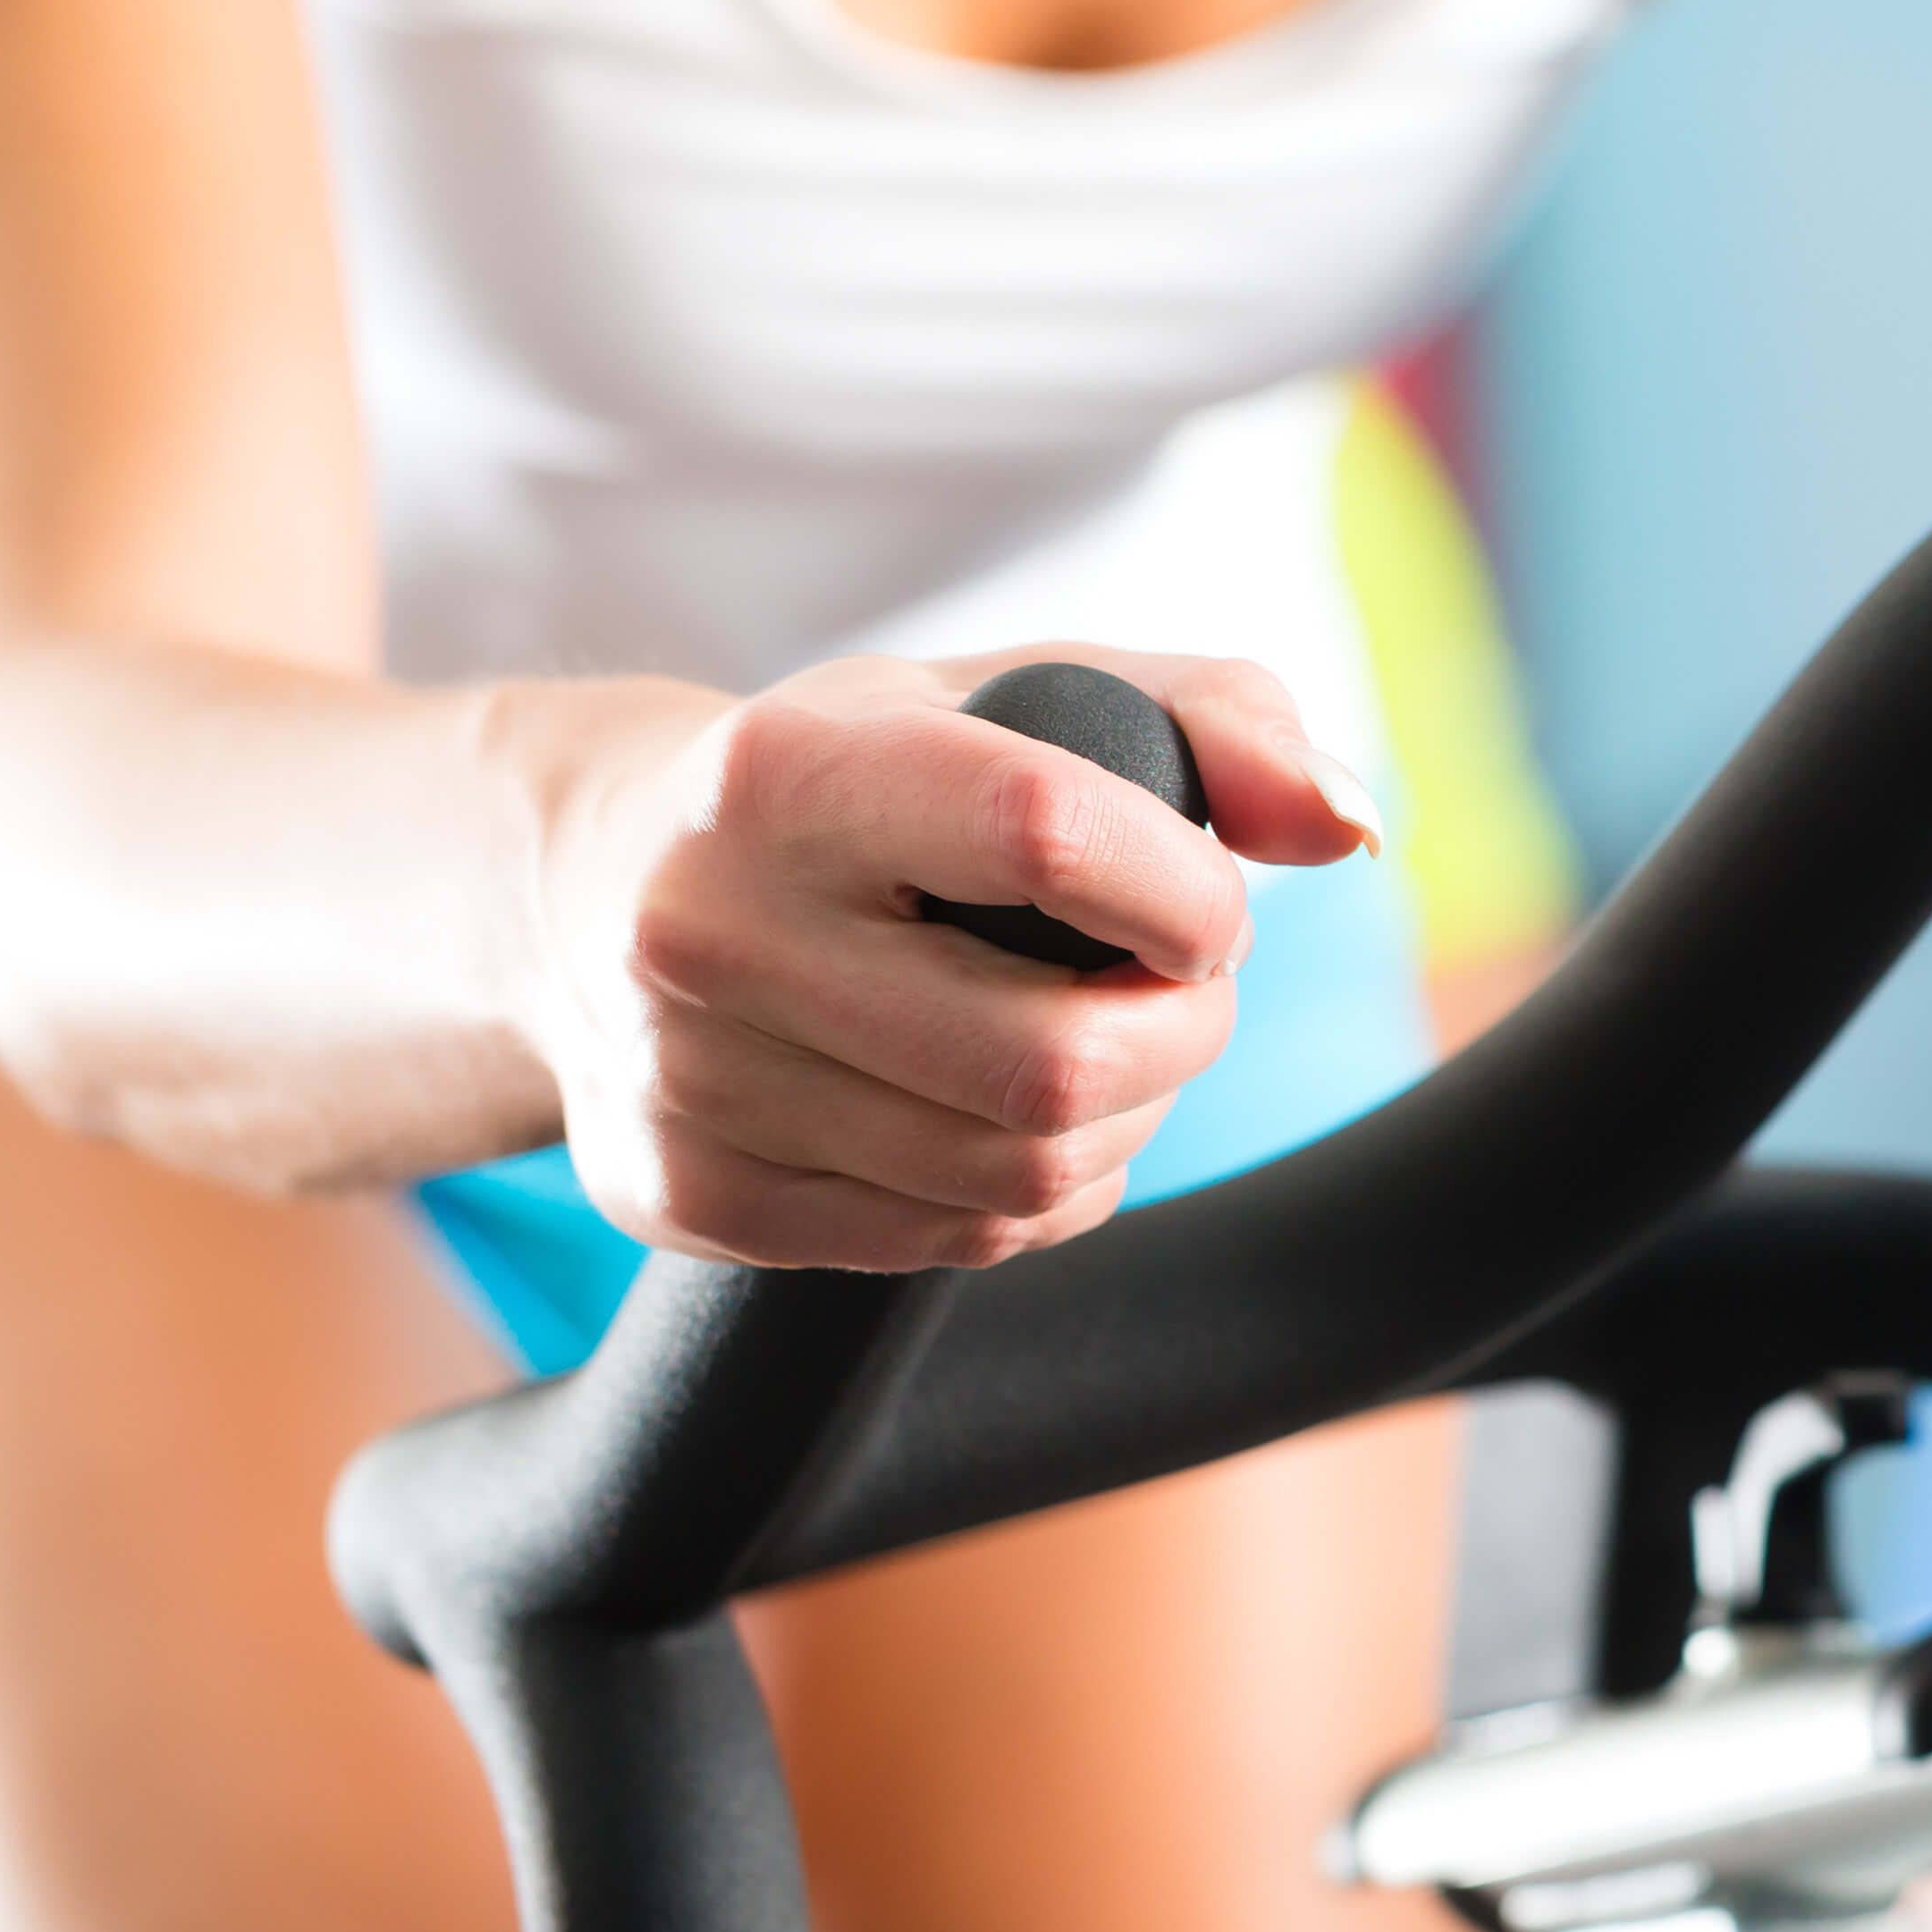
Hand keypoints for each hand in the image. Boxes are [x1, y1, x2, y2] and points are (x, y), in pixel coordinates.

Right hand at [522, 645, 1378, 1268]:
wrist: (583, 888)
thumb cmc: (859, 777)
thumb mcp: (1019, 691)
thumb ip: (1218, 719)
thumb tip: (1348, 825)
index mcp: (784, 773)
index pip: (1049, 834)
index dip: (1188, 892)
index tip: (1205, 905)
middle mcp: (706, 929)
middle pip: (1052, 1057)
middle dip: (1179, 1035)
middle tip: (1179, 988)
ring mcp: (686, 1082)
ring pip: (1018, 1172)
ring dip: (1126, 1122)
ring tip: (1111, 1046)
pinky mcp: (689, 1198)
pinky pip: (958, 1240)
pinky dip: (1044, 1191)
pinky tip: (1024, 1115)